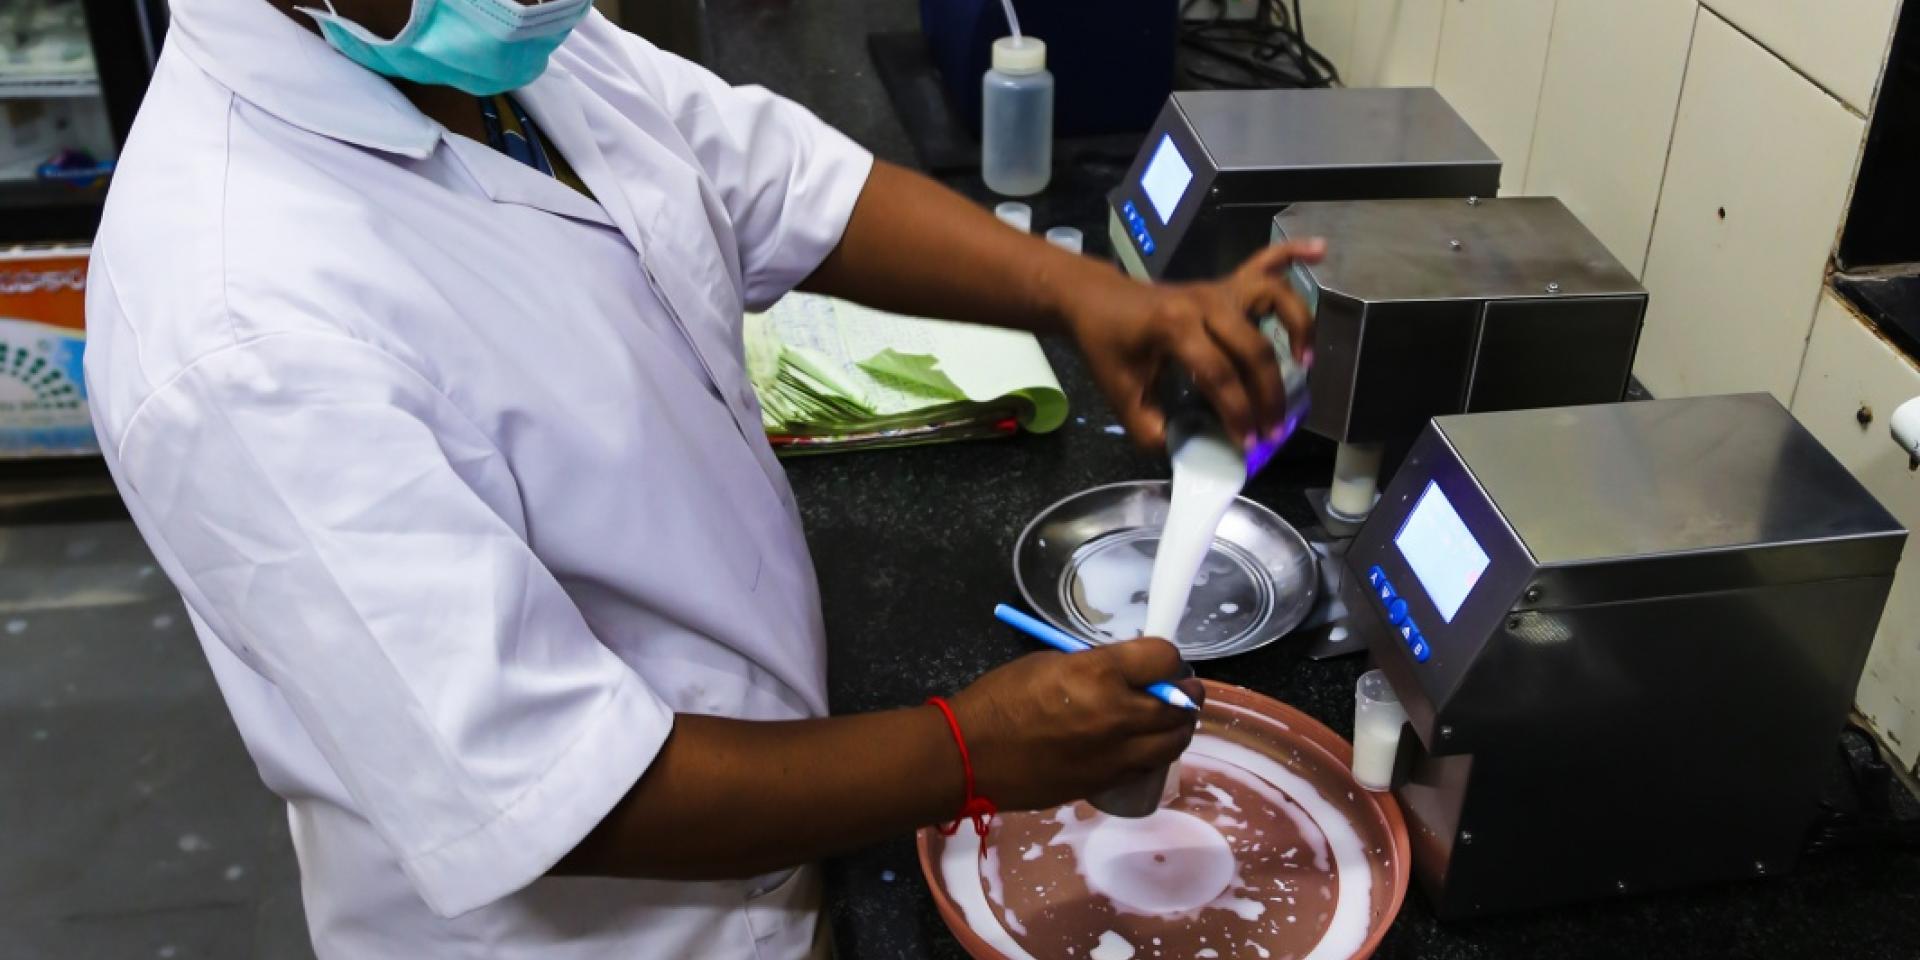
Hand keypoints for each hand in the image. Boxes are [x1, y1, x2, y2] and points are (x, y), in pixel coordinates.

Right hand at [947, 638, 1203, 811]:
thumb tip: (1128, 671)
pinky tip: (1139, 744)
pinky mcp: (1108, 782)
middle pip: (1181, 703)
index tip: (1162, 661)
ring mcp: (1116, 754)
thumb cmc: (1000, 700)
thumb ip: (1096, 665)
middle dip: (1185, 692)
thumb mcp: (1050, 663)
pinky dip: (1153, 752)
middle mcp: (1118, 714)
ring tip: (1163, 718)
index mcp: (1100, 673)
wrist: (970, 756)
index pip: (1165, 658)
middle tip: (1176, 688)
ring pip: (1174, 741)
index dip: (1168, 657)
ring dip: (1176, 726)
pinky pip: (1150, 766)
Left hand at [1061, 240, 1325, 450]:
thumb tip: (1190, 452)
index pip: (1219, 376)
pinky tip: (1320, 250)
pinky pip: (1264, 261)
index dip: (1237, 414)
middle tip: (1275, 429)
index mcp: (1174, 327)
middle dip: (1269, 393)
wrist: (1095, 299)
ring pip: (1271, 296)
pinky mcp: (1225, 283)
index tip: (1248, 444)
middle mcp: (1203, 302)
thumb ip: (1151, 429)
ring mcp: (1217, 288)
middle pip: (1253, 346)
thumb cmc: (1108, 345)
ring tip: (1304, 361)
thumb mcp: (1121, 395)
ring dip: (1297, 324)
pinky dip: (1293, 253)